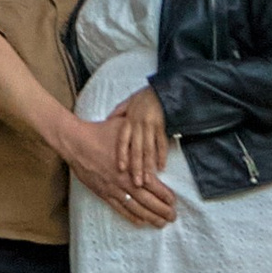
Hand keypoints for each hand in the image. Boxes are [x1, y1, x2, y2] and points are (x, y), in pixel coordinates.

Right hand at [55, 108, 177, 225]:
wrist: (76, 142)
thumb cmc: (100, 133)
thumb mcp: (124, 128)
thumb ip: (139, 134)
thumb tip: (151, 130)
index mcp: (132, 166)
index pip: (154, 185)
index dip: (165, 195)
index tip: (174, 201)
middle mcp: (124, 181)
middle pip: (148, 201)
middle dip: (162, 210)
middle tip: (172, 217)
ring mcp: (113, 189)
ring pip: (136, 208)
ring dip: (150, 217)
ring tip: (161, 223)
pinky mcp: (103, 193)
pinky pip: (120, 209)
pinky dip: (131, 217)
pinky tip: (141, 222)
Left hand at [113, 83, 175, 203]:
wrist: (162, 90)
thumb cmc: (144, 97)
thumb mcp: (128, 102)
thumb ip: (118, 112)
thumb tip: (108, 120)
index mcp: (129, 121)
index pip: (123, 141)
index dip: (122, 155)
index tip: (121, 169)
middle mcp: (139, 125)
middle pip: (136, 150)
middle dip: (136, 167)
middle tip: (136, 183)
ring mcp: (151, 127)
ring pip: (149, 149)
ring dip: (148, 166)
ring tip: (148, 181)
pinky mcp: (163, 126)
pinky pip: (162, 143)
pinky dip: (162, 156)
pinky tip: (161, 167)